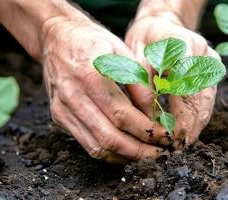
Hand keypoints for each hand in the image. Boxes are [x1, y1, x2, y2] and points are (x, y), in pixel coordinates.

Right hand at [40, 17, 169, 161]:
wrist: (57, 39)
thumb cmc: (92, 41)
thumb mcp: (121, 52)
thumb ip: (139, 85)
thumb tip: (155, 116)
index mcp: (89, 75)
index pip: (122, 115)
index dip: (147, 130)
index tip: (165, 136)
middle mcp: (72, 96)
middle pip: (109, 137)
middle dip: (139, 151)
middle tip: (160, 153)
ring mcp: (62, 109)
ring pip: (96, 147)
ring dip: (124, 156)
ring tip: (145, 154)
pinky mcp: (59, 116)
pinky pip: (86, 143)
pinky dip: (108, 151)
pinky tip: (124, 149)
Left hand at [125, 15, 219, 147]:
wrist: (158, 25)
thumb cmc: (143, 42)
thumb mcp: (136, 60)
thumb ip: (144, 87)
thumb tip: (150, 119)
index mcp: (182, 48)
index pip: (183, 91)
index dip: (178, 118)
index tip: (168, 137)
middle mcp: (202, 55)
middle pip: (198, 100)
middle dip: (187, 126)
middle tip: (174, 147)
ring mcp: (209, 62)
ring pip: (205, 102)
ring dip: (194, 124)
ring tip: (180, 143)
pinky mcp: (210, 69)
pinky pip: (205, 98)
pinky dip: (197, 115)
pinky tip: (186, 129)